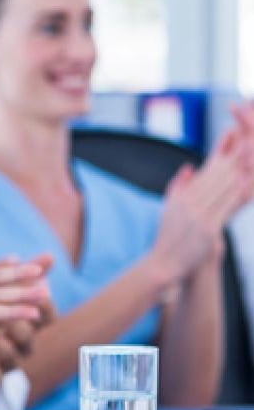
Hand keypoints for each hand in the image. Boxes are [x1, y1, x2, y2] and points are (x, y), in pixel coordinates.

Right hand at [153, 150, 240, 286]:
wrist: (164, 262)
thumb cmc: (168, 237)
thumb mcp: (168, 208)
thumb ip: (178, 186)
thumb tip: (190, 167)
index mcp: (181, 198)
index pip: (204, 175)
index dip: (219, 159)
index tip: (231, 147)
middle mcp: (189, 204)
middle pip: (214, 179)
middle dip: (231, 162)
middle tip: (245, 147)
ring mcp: (199, 216)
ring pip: (222, 190)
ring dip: (237, 174)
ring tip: (249, 161)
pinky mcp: (209, 230)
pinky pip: (226, 208)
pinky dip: (236, 195)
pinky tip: (244, 184)